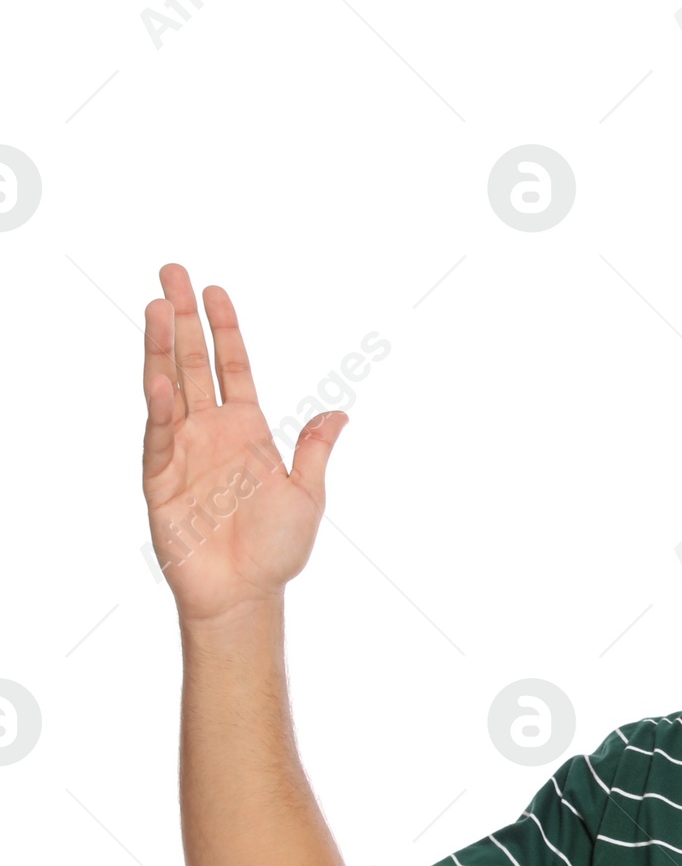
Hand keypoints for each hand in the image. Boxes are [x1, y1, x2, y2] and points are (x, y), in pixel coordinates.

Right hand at [142, 263, 345, 627]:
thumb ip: (315, 450)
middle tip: (170, 271)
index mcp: (247, 431)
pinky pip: (159, 434)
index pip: (232, 367)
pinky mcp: (160, 477)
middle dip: (183, 318)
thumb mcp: (307, 494)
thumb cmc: (276, 551)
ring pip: (169, 386)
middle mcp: (211, 432)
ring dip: (162, 347)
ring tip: (158, 305)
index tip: (215, 291)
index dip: (224, 329)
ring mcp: (183, 450)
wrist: (245, 594)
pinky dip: (160, 405)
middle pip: (194, 362)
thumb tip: (339, 413)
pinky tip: (161, 375)